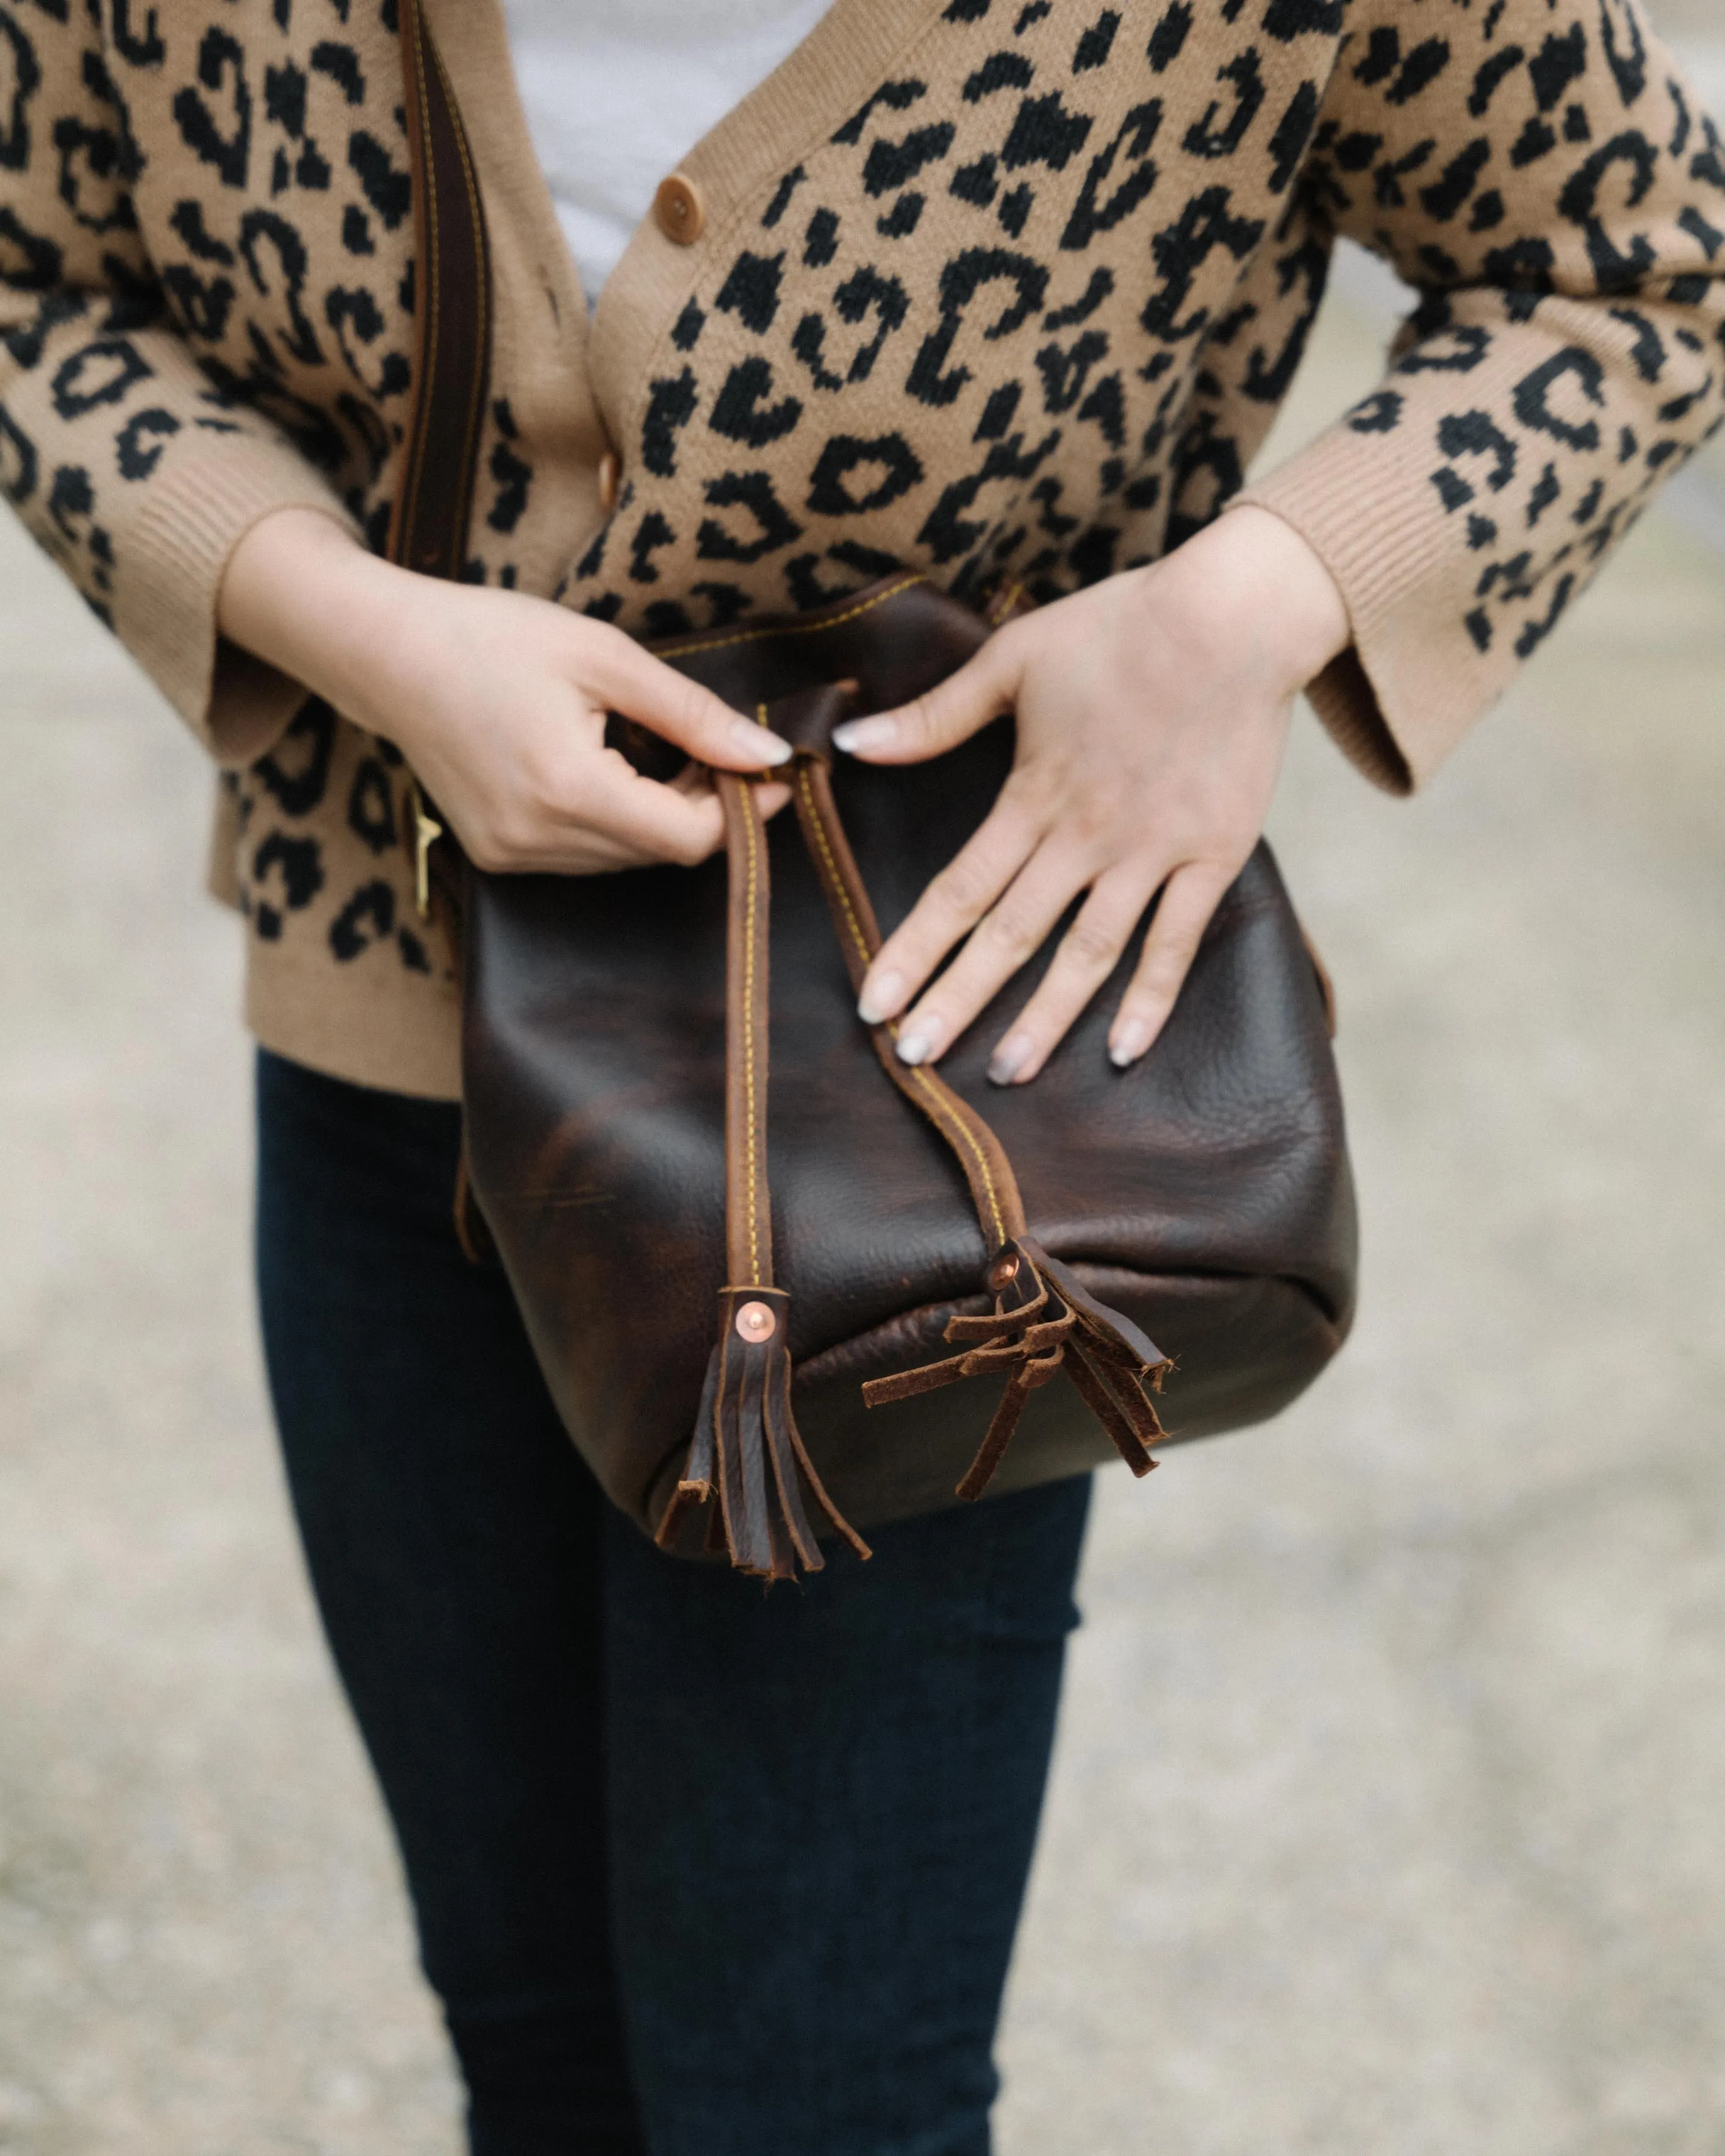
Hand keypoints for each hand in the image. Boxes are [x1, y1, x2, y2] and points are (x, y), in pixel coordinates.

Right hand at [218, 508, 790, 872]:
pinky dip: (616, 823)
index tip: (772, 772)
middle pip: (661, 852)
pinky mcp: (496, 858)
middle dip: (706, 809)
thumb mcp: (606, 657)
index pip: (688, 838)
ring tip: (668, 754)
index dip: (742, 812)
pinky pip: (584, 857)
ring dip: (662, 817)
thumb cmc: (493, 637)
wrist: (386, 653)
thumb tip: (770, 757)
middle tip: (722, 750)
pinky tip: (615, 772)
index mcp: (568, 789)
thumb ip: (693, 714)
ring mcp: (511, 857)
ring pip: (626, 860)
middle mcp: (537, 839)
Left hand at [833, 507, 1349, 1082]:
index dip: (913, 951)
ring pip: (1088, 953)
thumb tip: (851, 745)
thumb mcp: (1014, 657)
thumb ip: (935, 715)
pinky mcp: (1213, 855)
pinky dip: (1150, 1000)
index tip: (873, 1004)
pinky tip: (1120, 1051)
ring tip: (1005, 1072)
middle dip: (957, 1001)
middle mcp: (1088, 836)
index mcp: (1034, 794)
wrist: (1235, 615)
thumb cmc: (1121, 627)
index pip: (960, 890)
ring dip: (1044, 1018)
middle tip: (913, 1060)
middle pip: (1011, 935)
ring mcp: (1153, 852)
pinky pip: (1176, 942)